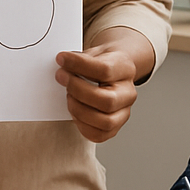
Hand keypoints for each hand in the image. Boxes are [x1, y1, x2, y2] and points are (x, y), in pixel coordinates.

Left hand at [56, 27, 154, 142]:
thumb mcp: (93, 53)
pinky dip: (81, 124)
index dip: (79, 64)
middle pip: (107, 101)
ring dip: (79, 109)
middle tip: (61, 78)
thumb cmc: (101, 63)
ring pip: (104, 122)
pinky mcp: (114, 128)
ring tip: (69, 96)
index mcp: (125, 69)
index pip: (105, 70)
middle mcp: (128, 93)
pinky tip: (74, 109)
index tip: (61, 58)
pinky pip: (97, 135)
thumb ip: (80, 59)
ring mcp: (124, 113)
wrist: (113, 72)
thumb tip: (63, 64)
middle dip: (78, 90)